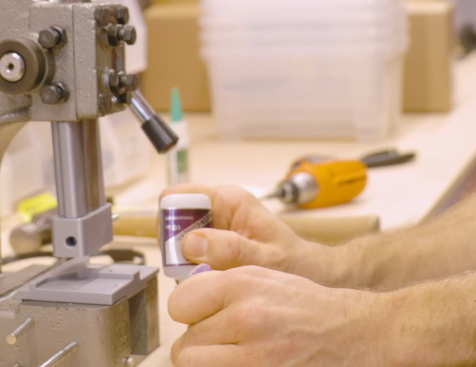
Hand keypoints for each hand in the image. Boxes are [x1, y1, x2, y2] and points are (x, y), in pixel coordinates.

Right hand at [161, 184, 327, 280]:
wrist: (304, 272)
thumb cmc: (292, 260)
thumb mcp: (265, 257)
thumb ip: (231, 250)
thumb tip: (191, 242)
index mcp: (228, 199)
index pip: (176, 196)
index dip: (170, 223)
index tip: (182, 251)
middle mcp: (217, 208)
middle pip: (171, 221)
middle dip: (176, 250)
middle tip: (198, 271)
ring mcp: (212, 226)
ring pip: (176, 242)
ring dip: (185, 264)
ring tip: (211, 276)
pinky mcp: (210, 245)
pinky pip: (187, 257)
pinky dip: (193, 271)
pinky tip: (213, 279)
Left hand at [168, 266, 392, 365]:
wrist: (350, 331)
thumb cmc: (308, 306)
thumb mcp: (265, 277)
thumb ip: (223, 286)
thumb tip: (186, 303)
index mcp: (244, 284)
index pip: (179, 303)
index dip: (190, 310)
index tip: (202, 313)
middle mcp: (246, 318)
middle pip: (185, 344)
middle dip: (201, 344)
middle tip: (225, 339)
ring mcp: (253, 356)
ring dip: (208, 363)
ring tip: (232, 353)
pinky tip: (245, 361)